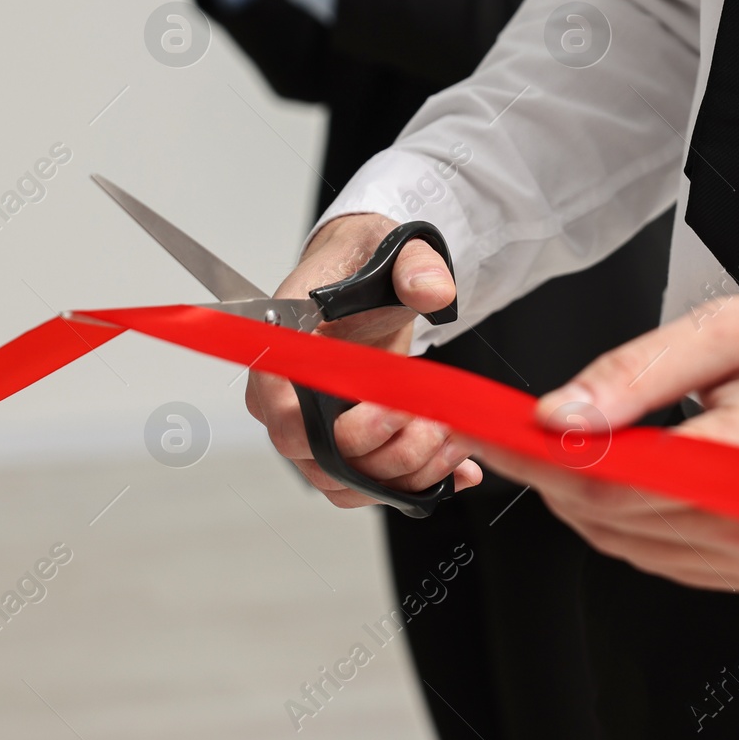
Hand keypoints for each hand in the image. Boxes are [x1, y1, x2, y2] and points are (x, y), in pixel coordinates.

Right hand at [244, 213, 482, 508]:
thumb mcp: (394, 254)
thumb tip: (432, 290)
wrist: (370, 281)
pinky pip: (371, 485)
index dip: (336, 429)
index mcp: (279, 353)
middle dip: (389, 450)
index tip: (392, 410)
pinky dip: (417, 483)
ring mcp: (311, 431)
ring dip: (407, 470)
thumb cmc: (363, 266)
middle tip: (434, 420)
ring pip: (348, 484)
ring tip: (451, 435)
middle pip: (322, 462)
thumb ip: (416, 268)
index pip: (284, 416)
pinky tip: (458, 464)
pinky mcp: (343, 446)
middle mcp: (285, 402)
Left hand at [475, 282, 738, 594]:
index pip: (612, 481)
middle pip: (611, 520)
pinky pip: (664, 557)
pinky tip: (616, 474)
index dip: (538, 458)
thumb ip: (633, 374)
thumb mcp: (728, 328)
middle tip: (516, 428)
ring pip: (628, 545)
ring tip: (564, 442)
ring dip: (582, 498)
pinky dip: (624, 520)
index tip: (492, 431)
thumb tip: (559, 413)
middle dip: (550, 474)